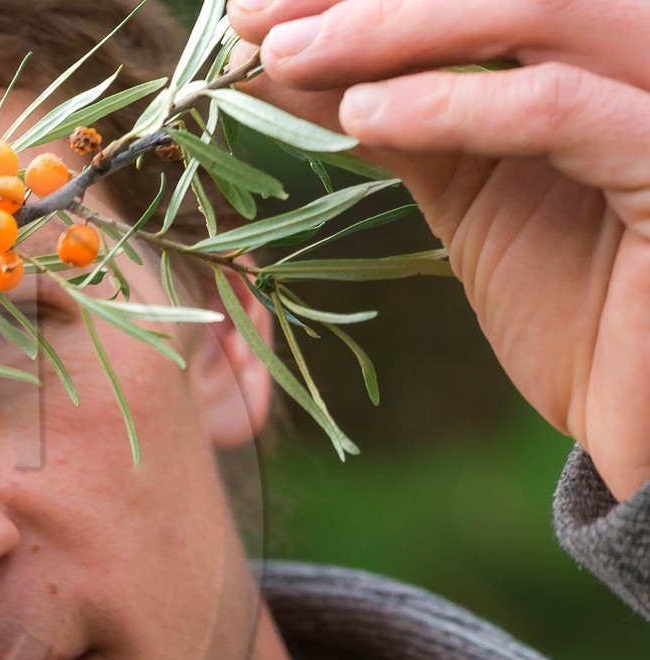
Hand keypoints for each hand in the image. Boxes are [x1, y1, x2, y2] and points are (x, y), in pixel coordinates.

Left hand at [228, 0, 649, 501]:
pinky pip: (562, 110)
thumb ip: (395, 111)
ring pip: (544, 10)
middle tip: (256, 20)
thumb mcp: (467, 185)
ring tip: (291, 58)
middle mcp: (646, 50)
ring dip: (398, 25)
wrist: (645, 412)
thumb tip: (285, 54)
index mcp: (601, 48)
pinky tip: (363, 114)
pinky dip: (455, 103)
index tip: (255, 6)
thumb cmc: (574, 300)